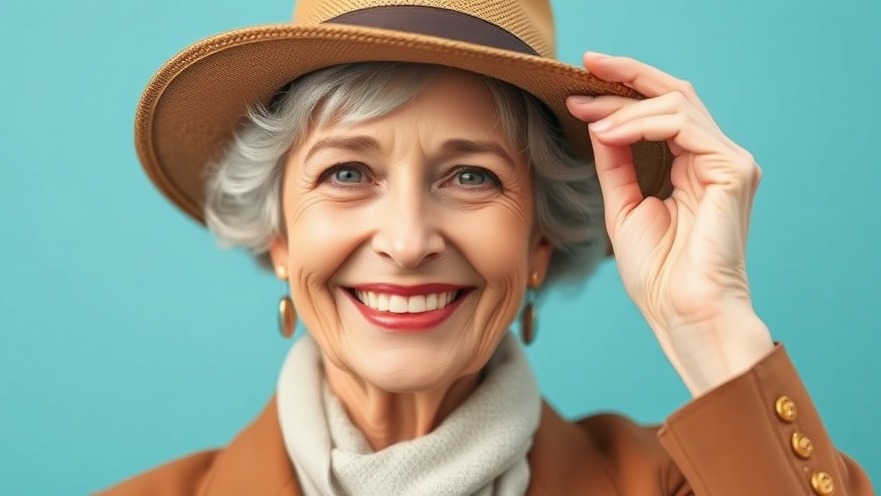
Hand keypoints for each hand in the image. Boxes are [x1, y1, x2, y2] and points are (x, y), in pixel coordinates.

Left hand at [566, 52, 772, 396]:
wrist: (683, 314)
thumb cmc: (658, 275)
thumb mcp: (624, 206)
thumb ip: (617, 163)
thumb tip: (600, 122)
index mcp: (695, 168)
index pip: (662, 113)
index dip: (621, 95)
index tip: (576, 94)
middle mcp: (716, 159)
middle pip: (674, 95)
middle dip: (627, 76)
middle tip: (586, 64)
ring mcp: (729, 162)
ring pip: (677, 103)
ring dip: (624, 104)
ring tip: (585, 114)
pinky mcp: (732, 170)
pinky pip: (683, 125)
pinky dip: (640, 122)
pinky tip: (607, 133)